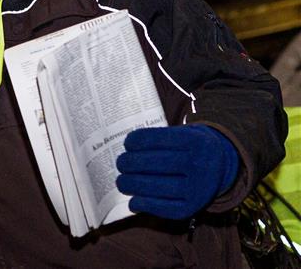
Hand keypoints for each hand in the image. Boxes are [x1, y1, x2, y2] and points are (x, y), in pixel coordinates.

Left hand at [116, 124, 238, 219]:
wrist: (222, 167)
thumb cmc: (191, 148)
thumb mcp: (184, 134)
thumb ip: (160, 140)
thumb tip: (126, 151)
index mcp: (195, 141)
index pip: (157, 139)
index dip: (137, 142)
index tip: (127, 144)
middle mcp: (199, 164)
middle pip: (154, 164)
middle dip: (130, 164)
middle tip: (121, 164)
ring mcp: (198, 188)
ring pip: (156, 187)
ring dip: (131, 185)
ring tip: (122, 182)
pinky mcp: (194, 207)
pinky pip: (164, 208)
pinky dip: (144, 204)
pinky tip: (133, 201)